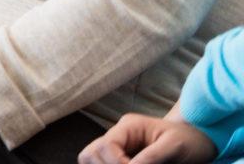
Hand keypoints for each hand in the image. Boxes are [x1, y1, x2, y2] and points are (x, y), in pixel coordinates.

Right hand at [79, 114, 215, 163]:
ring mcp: (117, 145)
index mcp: (128, 126)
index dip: (116, 163)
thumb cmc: (188, 140)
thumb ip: (152, 157)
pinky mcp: (120, 156)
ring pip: (90, 157)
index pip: (106, 144)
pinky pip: (100, 162)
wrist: (196, 140)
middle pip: (91, 152)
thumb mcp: (174, 147)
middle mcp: (118, 134)